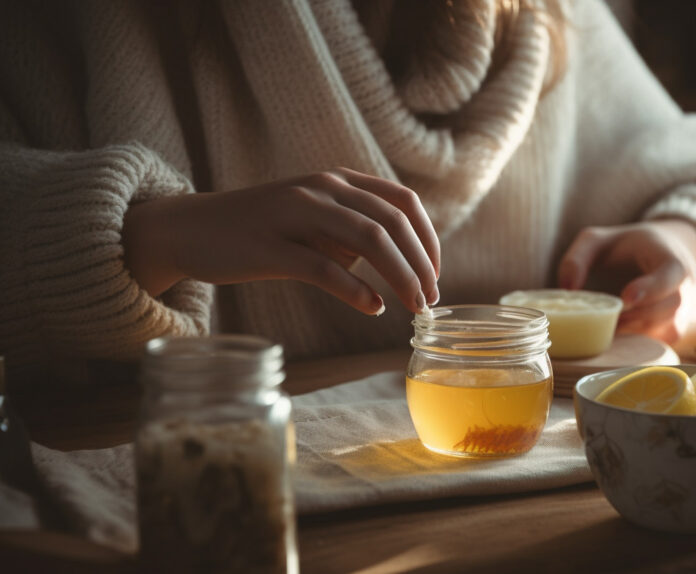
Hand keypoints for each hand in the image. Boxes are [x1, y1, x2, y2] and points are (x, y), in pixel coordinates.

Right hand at [122, 168, 440, 315]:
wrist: (190, 229)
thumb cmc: (261, 230)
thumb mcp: (314, 219)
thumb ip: (354, 232)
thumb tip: (400, 265)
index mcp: (337, 180)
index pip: (403, 201)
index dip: (429, 238)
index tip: (435, 274)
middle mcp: (321, 188)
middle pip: (392, 222)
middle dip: (421, 264)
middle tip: (431, 300)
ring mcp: (295, 214)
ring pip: (369, 240)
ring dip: (400, 277)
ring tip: (414, 308)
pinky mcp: (270, 247)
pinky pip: (325, 269)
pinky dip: (357, 291)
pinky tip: (372, 309)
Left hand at [558, 220, 695, 343]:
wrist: (664, 255)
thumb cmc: (628, 248)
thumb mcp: (598, 241)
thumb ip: (578, 258)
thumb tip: (566, 289)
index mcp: (671, 261)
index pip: (669, 276)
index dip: (650, 288)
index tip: (625, 298)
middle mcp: (684, 290)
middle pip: (666, 308)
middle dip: (634, 316)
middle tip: (607, 317)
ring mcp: (682, 314)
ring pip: (662, 329)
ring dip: (633, 331)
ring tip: (608, 326)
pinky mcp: (673, 332)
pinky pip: (658, 343)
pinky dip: (636, 342)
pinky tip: (616, 335)